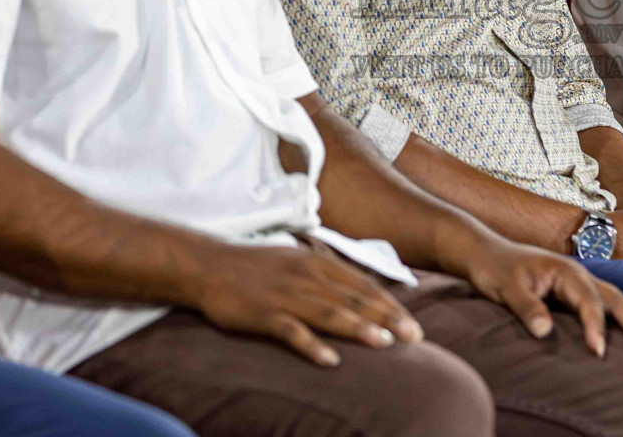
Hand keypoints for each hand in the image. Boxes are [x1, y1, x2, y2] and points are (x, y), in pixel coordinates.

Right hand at [196, 244, 422, 367]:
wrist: (208, 265)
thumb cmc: (258, 267)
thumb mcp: (299, 261)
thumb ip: (329, 276)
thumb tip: (363, 294)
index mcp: (319, 263)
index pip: (364, 285)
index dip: (391, 305)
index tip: (414, 325)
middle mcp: (307, 276)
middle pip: (354, 298)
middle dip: (387, 318)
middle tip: (414, 337)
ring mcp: (285, 294)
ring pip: (329, 312)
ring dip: (358, 328)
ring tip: (384, 344)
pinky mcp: (263, 313)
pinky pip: (291, 331)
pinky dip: (312, 345)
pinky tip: (331, 361)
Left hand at [461, 236, 622, 355]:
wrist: (486, 253)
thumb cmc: (496, 269)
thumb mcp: (507, 288)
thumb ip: (526, 309)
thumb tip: (542, 332)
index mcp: (566, 270)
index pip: (588, 301)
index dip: (595, 326)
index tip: (599, 351)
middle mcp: (581, 274)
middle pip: (616, 299)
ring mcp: (583, 282)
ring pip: (621, 301)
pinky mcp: (579, 291)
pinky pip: (612, 304)